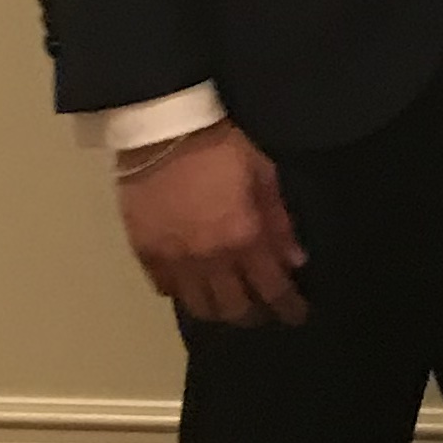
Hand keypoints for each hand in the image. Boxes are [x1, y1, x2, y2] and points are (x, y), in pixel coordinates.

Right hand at [118, 122, 307, 327]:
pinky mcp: (145, 252)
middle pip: (234, 308)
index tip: (297, 315)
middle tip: (262, 308)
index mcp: (243, 237)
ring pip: (198, 307)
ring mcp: (174, 259)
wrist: (162, 128)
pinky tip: (191, 283)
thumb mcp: (262, 173)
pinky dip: (182, 291)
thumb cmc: (221, 144)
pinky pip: (165, 288)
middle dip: (254, 314)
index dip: (289, 307)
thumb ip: (279, 221)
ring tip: (227, 301)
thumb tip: (295, 261)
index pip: (272, 289)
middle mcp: (209, 259)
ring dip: (218, 309)